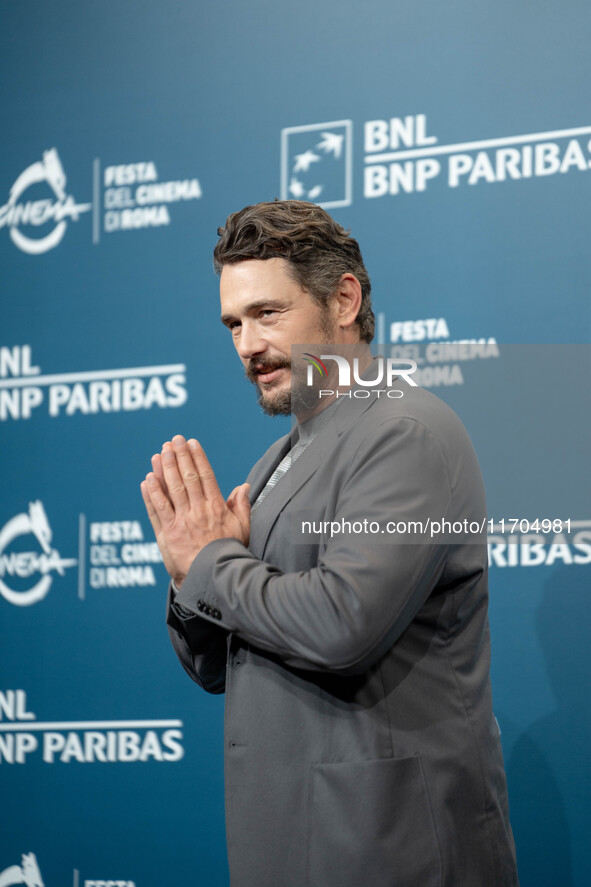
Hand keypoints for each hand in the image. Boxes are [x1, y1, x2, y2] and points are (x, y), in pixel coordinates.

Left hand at [141, 435, 249, 586]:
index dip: (197, 457)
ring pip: (171, 490)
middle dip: (179, 456)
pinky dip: (152, 494)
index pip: (205, 475)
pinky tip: (148, 479)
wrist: (214, 577)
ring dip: (164, 469)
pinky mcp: (168, 534)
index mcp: (216, 507)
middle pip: (187, 478)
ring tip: (159, 453)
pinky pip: (158, 510)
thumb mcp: (242, 528)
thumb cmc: (229, 553)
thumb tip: (243, 487)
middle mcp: (198, 511)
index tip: (191, 443)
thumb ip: (241, 505)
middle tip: (173, 440)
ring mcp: (182, 521)